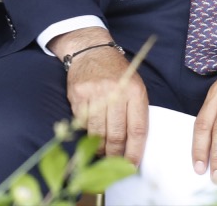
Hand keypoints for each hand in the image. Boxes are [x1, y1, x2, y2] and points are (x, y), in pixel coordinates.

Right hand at [51, 27, 147, 165]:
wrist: (92, 51)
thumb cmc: (117, 72)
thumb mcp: (135, 86)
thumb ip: (136, 111)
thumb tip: (133, 144)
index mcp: (135, 91)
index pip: (138, 129)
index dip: (135, 151)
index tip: (132, 164)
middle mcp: (116, 92)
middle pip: (116, 134)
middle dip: (116, 154)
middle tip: (114, 161)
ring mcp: (95, 94)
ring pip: (98, 133)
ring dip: (100, 147)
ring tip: (103, 150)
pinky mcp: (78, 96)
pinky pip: (83, 124)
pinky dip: (87, 133)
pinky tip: (91, 133)